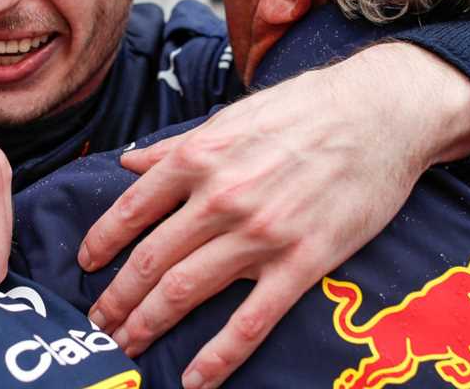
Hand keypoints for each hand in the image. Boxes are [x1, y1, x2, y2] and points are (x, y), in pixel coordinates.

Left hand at [78, 42, 469, 388]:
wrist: (382, 113)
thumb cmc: (307, 108)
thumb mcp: (233, 115)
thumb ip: (179, 146)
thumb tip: (129, 163)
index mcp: (200, 157)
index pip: (132, 209)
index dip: (101, 242)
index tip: (87, 265)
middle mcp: (220, 198)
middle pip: (150, 260)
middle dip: (117, 298)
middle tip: (97, 323)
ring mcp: (261, 234)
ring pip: (186, 291)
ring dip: (148, 324)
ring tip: (126, 346)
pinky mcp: (302, 262)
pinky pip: (251, 320)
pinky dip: (218, 355)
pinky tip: (195, 379)